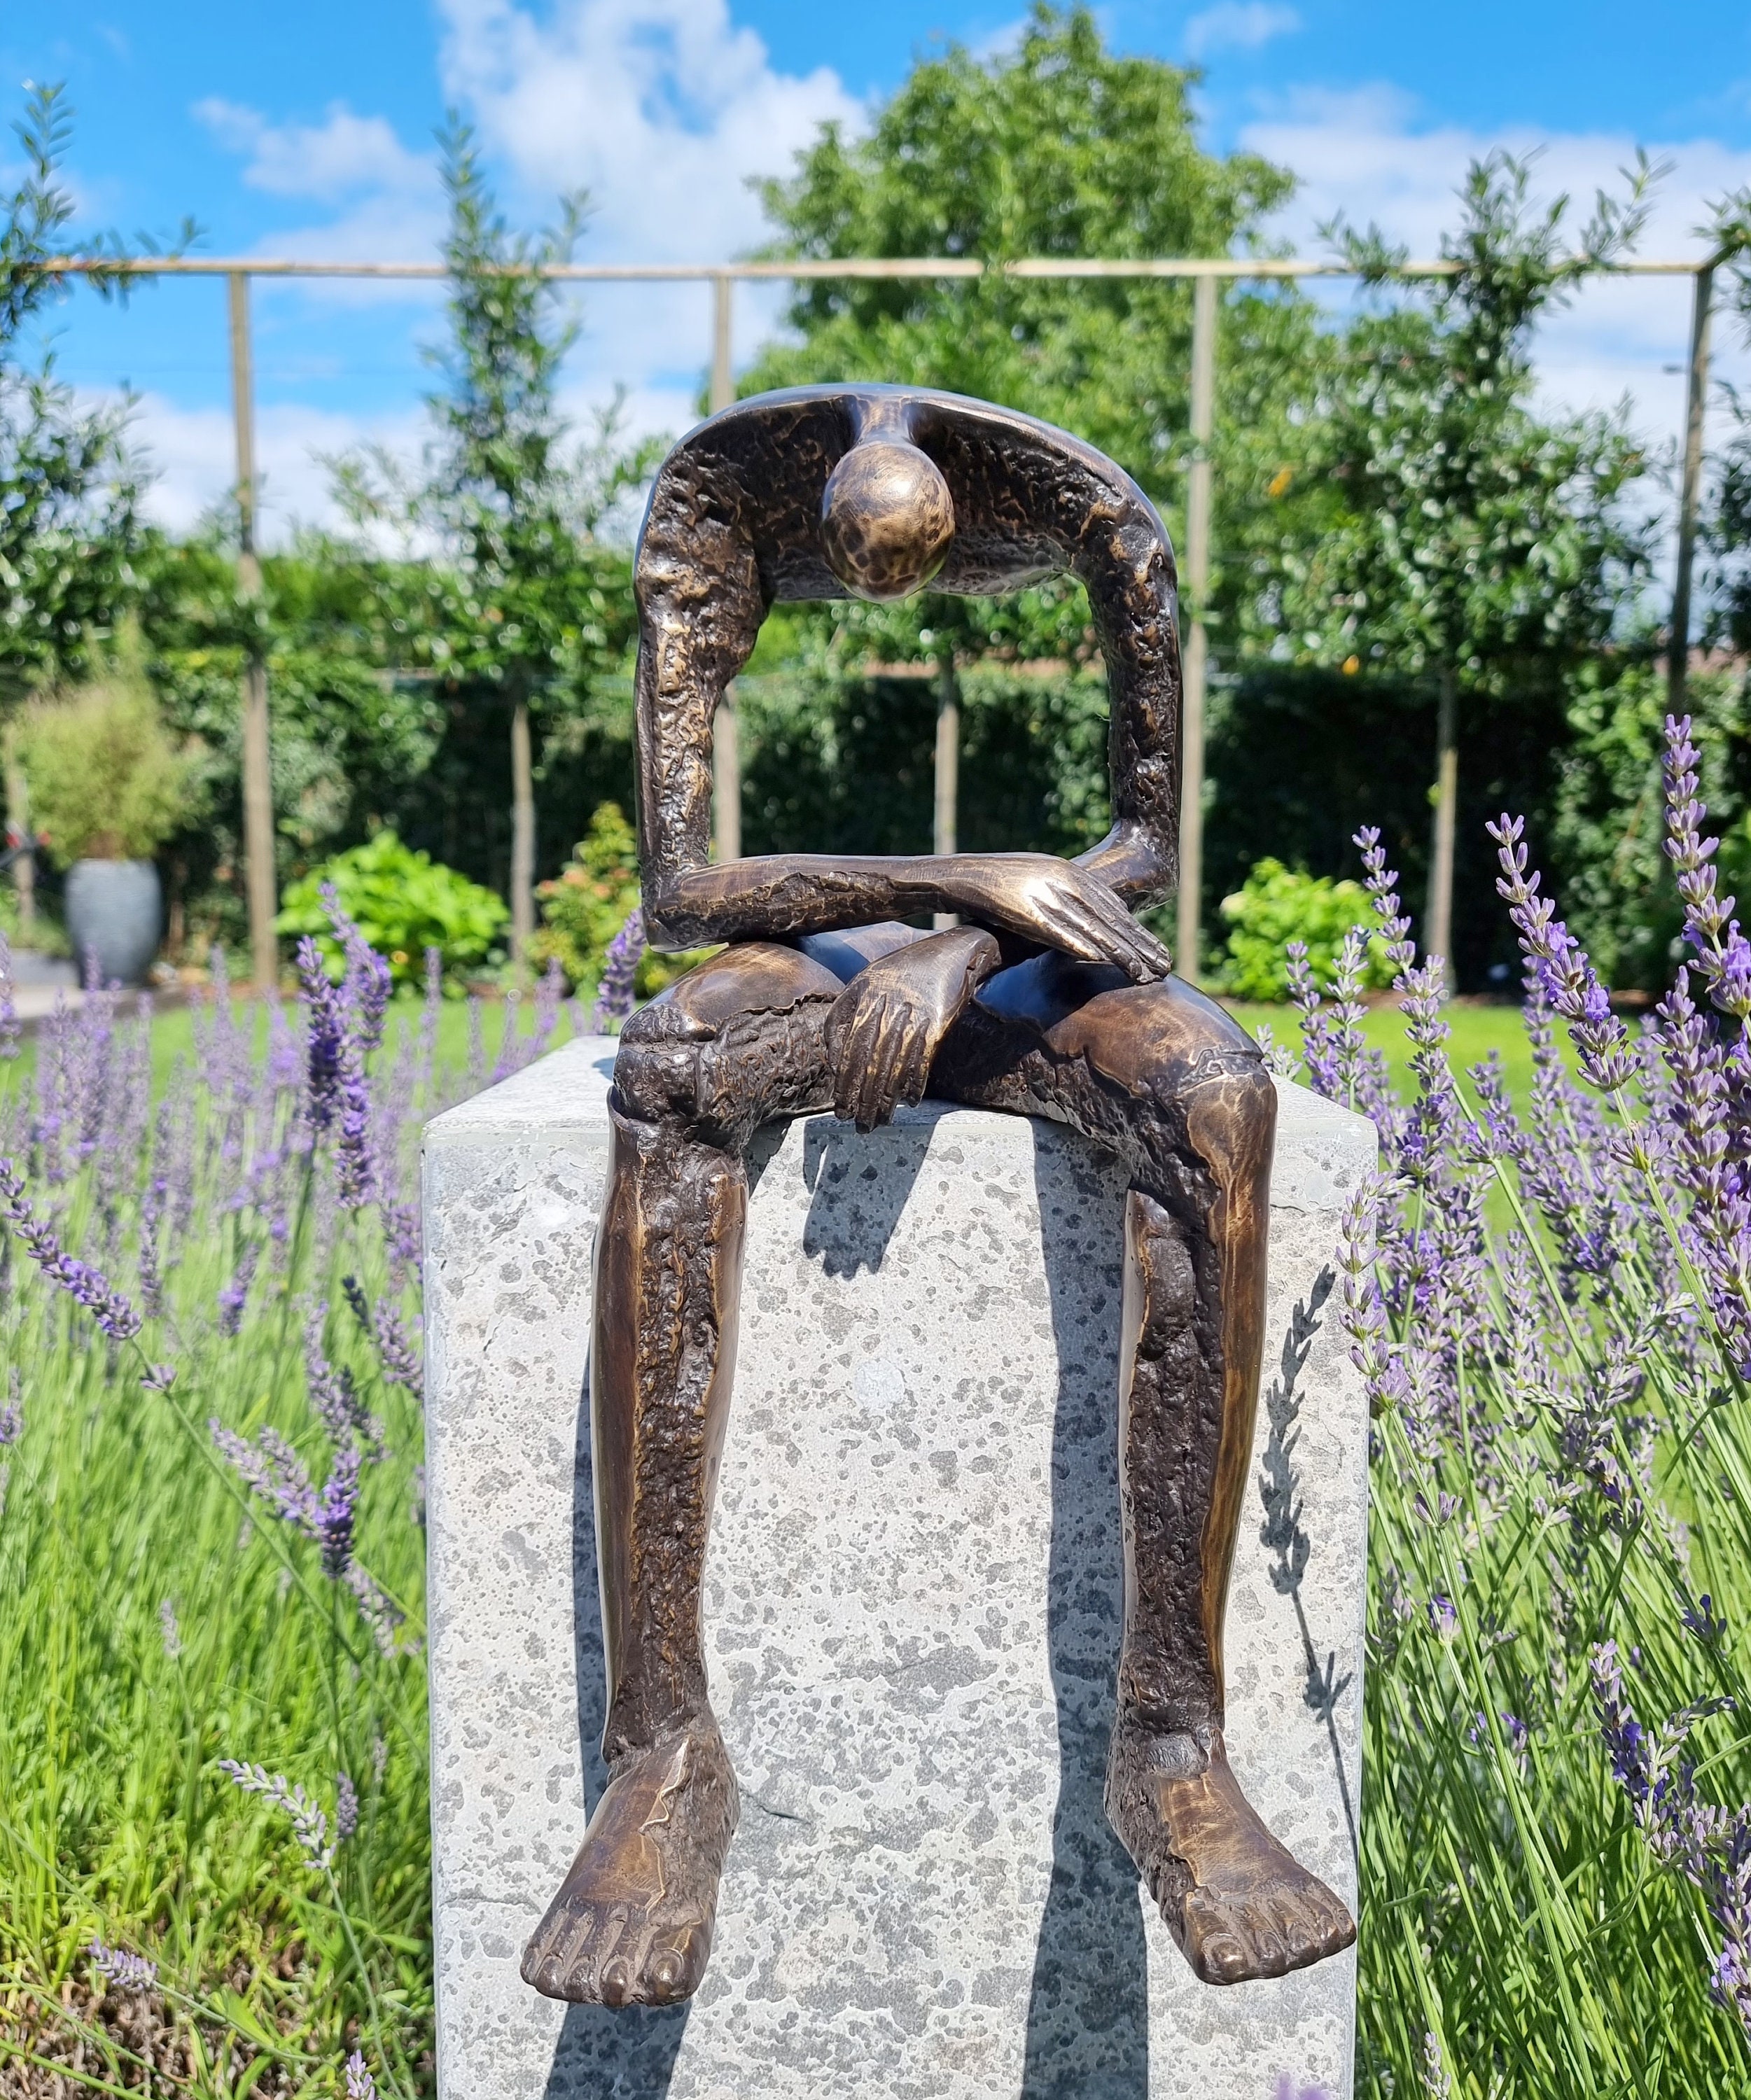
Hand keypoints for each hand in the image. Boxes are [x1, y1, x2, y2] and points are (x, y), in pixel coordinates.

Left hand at [825, 928, 999, 1132]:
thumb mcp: (864, 983)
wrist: (950, 951)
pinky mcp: (936, 1022)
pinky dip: (915, 1083)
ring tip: (879, 1121)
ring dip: (885, 1099)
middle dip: (860, 1098)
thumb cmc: (902, 971)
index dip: (844, 1081)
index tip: (841, 1105)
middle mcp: (885, 1006)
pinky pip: (922, 1059)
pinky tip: (909, 1102)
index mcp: (863, 996)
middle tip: (857, 1124)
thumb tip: (834, 1062)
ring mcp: (911, 1014)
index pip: (847, 1048)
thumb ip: (844, 1017)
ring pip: (892, 1066)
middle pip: (868, 1062)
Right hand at [939, 854, 1171, 982]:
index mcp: (1068, 871)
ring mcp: (1046, 896)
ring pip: (1092, 928)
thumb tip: (1084, 917)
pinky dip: (1082, 947)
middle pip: (1110, 917)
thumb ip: (1062, 894)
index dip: (1137, 930)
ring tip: (1144, 974)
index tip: (1157, 949)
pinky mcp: (1026, 911)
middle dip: (1140, 944)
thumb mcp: (1037, 881)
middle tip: (1166, 966)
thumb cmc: (995, 883)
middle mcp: (1062, 880)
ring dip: (1121, 953)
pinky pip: (1060, 933)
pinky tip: (1102, 963)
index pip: (1112, 905)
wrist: (959, 875)